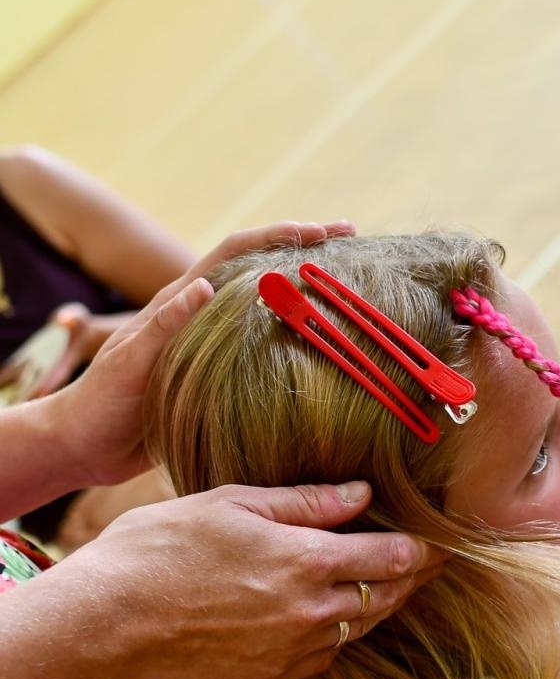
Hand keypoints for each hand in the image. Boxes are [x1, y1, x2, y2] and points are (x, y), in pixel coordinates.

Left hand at [44, 220, 354, 485]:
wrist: (86, 445)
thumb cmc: (103, 401)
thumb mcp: (130, 361)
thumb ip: (165, 324)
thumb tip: (205, 286)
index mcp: (182, 301)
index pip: (237, 252)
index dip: (279, 236)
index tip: (322, 233)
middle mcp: (205, 315)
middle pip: (263, 267)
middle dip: (307, 250)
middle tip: (352, 240)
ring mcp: (216, 343)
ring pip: (270, 303)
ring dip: (308, 289)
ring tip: (351, 286)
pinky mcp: (222, 373)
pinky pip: (268, 344)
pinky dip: (299, 335)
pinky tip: (327, 346)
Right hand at [55, 480, 442, 678]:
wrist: (102, 621)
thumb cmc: (158, 548)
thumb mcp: (233, 503)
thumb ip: (306, 502)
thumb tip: (361, 494)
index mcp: (308, 563)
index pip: (393, 557)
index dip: (425, 548)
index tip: (443, 540)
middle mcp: (310, 613)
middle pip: (386, 597)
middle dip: (412, 578)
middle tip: (431, 562)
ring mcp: (291, 653)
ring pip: (359, 629)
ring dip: (377, 606)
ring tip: (389, 585)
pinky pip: (322, 657)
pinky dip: (336, 635)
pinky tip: (329, 616)